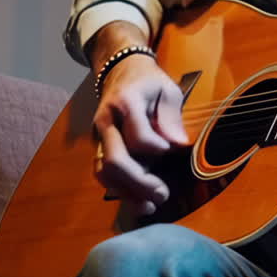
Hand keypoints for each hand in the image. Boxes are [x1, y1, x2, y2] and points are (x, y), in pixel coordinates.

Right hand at [90, 23, 188, 215]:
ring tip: (150, 205)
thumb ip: (171, 115)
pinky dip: (119, 189)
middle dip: (139, 182)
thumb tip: (178, 144)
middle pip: (114, 160)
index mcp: (126, 103)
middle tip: (163, 195)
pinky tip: (138, 201)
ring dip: (126, 192)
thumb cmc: (149, 81)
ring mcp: (99, 136)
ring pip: (103, 171)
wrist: (120, 70)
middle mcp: (106, 121)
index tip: (169, 150)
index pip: (137, 135)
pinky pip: (103, 173)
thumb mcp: (167, 89)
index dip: (154, 148)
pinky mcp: (99, 146)